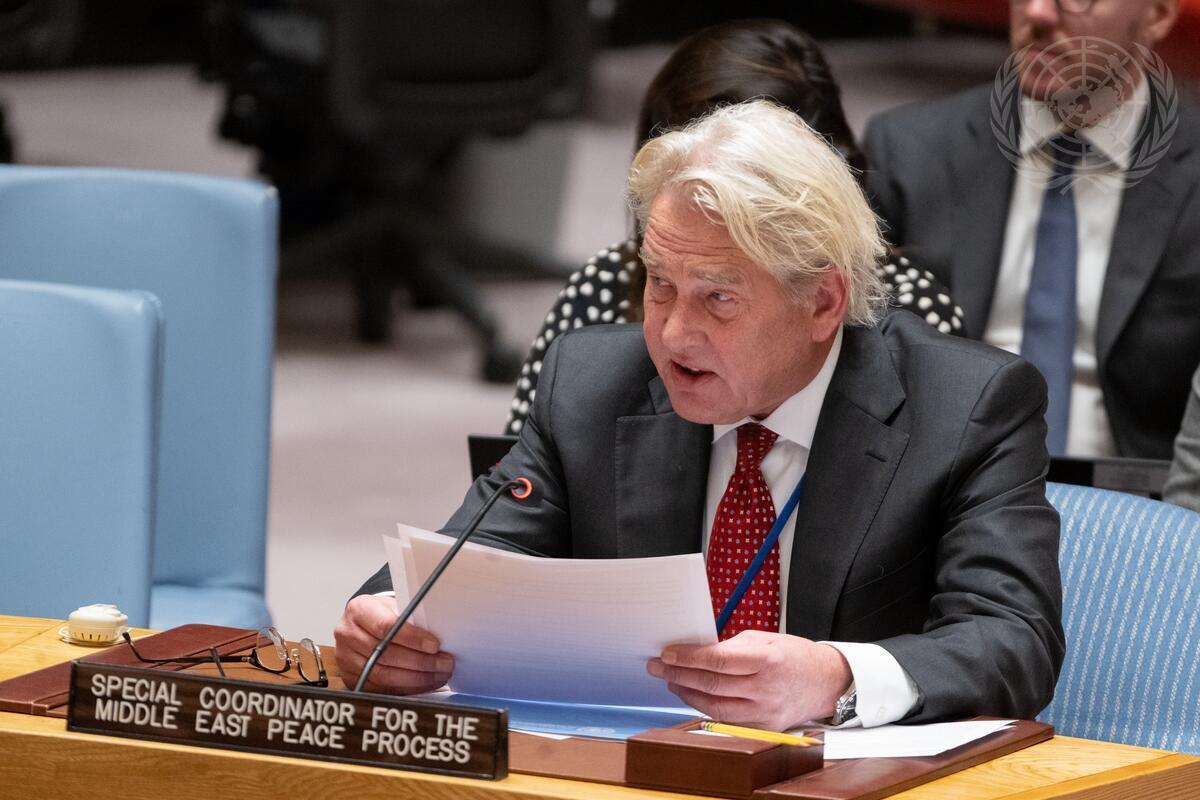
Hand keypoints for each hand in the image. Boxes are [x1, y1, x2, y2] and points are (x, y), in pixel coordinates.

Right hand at [334, 594, 453, 693]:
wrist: (362, 623)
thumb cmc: (381, 613)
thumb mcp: (394, 605)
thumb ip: (410, 617)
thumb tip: (439, 633)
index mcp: (359, 610)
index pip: (386, 626)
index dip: (412, 638)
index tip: (434, 646)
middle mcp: (348, 634)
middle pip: (386, 654)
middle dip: (421, 662)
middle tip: (444, 663)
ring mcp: (346, 659)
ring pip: (384, 675)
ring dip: (417, 678)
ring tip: (438, 675)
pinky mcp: (350, 678)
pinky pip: (381, 688)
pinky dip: (406, 688)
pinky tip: (424, 684)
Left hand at [647, 631, 851, 730]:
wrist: (826, 683)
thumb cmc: (793, 656)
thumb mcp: (764, 639)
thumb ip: (731, 646)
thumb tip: (696, 651)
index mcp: (767, 659)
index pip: (718, 660)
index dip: (688, 658)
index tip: (667, 654)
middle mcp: (766, 689)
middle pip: (712, 684)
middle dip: (678, 674)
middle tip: (658, 666)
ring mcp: (764, 712)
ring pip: (714, 706)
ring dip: (687, 693)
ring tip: (671, 680)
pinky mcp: (763, 727)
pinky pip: (726, 720)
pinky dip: (705, 707)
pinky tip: (693, 695)